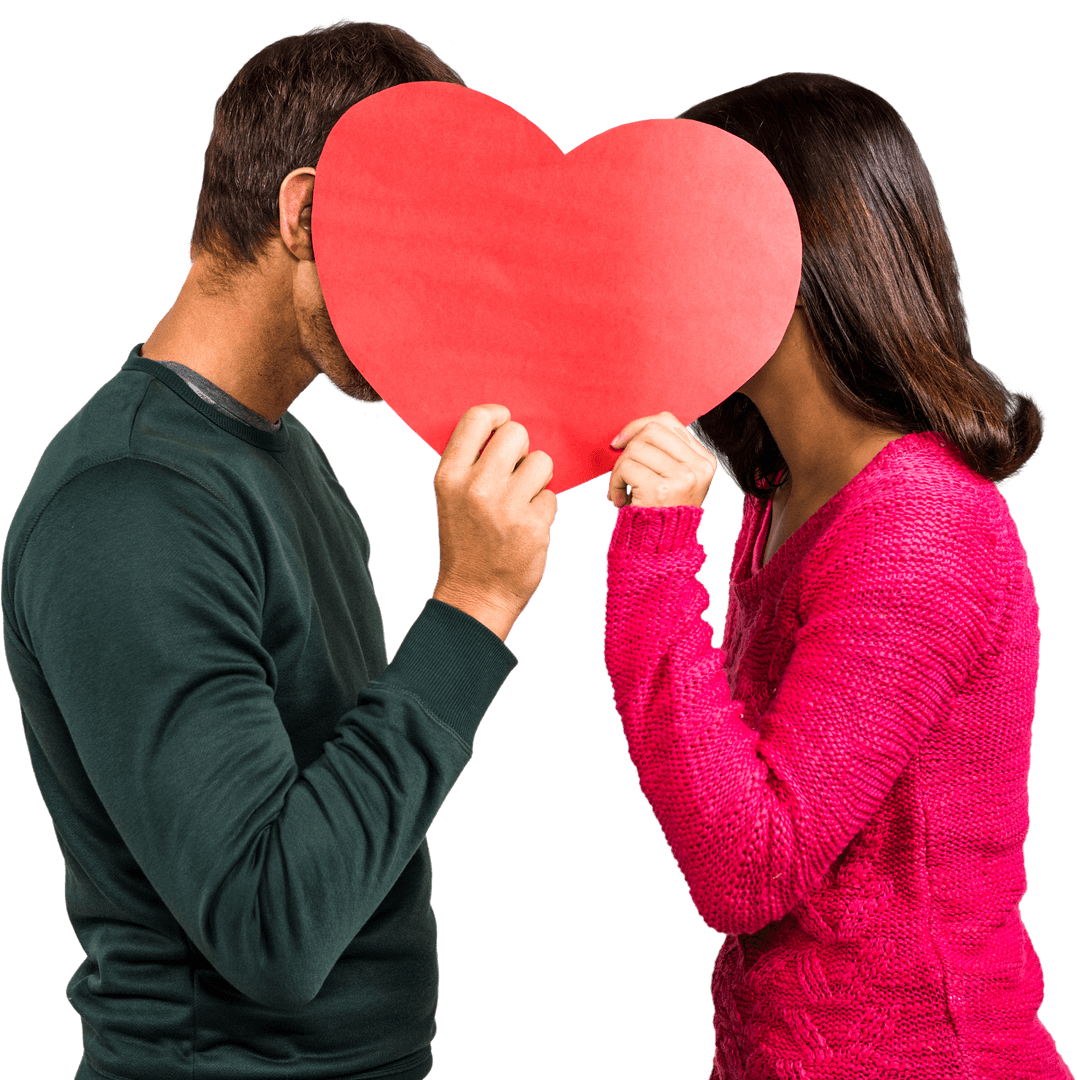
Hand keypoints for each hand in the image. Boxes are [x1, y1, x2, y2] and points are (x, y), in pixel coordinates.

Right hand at [431, 405, 557, 640]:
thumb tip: (503, 427)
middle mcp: (476, 487)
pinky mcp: (534, 525)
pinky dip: (544, 510)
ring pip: (542, 462)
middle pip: (516, 434)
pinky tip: (527, 528)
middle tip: (515, 474)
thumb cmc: (466, 543)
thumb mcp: (451, 499)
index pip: (477, 418)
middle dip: (522, 451)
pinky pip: (552, 496)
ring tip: (522, 502)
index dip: (498, 416)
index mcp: (449, 476)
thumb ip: (470, 463)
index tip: (504, 426)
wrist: (474, 597)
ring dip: (538, 480)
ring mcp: (506, 506)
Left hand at [608, 411, 717, 508]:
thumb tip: (629, 434)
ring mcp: (682, 478)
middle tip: (622, 472)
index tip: (620, 442)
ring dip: (619, 469)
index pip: (667, 422)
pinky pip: (626, 467)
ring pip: (636, 448)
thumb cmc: (662, 514)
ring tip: (621, 490)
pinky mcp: (661, 489)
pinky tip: (619, 499)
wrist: (661, 553)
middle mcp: (698, 467)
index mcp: (704, 461)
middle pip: (651, 430)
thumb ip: (664, 454)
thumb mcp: (674, 480)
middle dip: (628, 447)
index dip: (638, 426)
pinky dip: (614, 483)